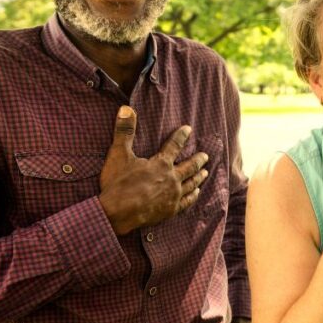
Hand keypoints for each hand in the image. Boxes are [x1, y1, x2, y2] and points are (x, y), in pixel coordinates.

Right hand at [98, 106, 209, 234]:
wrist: (118, 213)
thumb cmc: (118, 183)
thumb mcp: (118, 154)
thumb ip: (124, 131)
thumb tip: (126, 108)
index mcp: (161, 163)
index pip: (174, 145)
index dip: (181, 136)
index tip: (188, 129)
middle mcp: (172, 178)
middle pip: (190, 166)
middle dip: (198, 159)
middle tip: (205, 155)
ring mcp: (173, 195)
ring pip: (192, 183)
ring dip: (199, 176)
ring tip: (205, 172)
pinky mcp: (171, 210)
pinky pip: (187, 201)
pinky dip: (193, 196)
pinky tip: (196, 193)